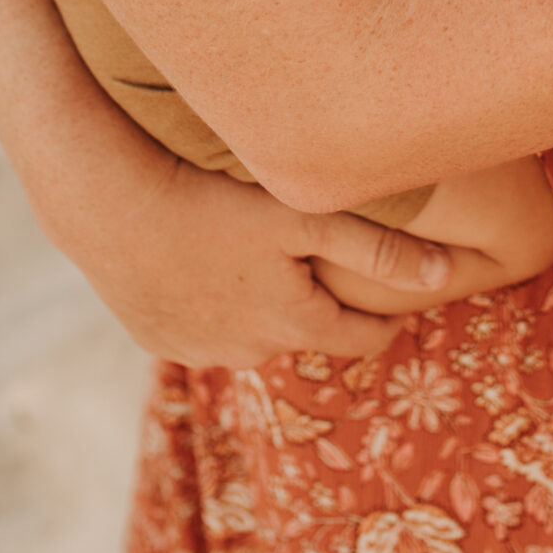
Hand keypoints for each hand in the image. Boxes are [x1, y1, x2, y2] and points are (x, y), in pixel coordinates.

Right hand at [62, 156, 451, 368]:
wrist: (107, 207)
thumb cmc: (213, 200)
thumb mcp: (305, 218)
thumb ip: (379, 249)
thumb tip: (444, 275)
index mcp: (294, 326)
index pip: (362, 338)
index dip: (386, 318)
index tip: (401, 300)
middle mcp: (251, 352)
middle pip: (306, 330)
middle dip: (320, 302)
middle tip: (320, 260)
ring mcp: (198, 351)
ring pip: (252, 330)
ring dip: (263, 303)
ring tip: (258, 256)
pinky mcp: (156, 338)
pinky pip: (203, 326)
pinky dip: (213, 302)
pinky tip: (205, 261)